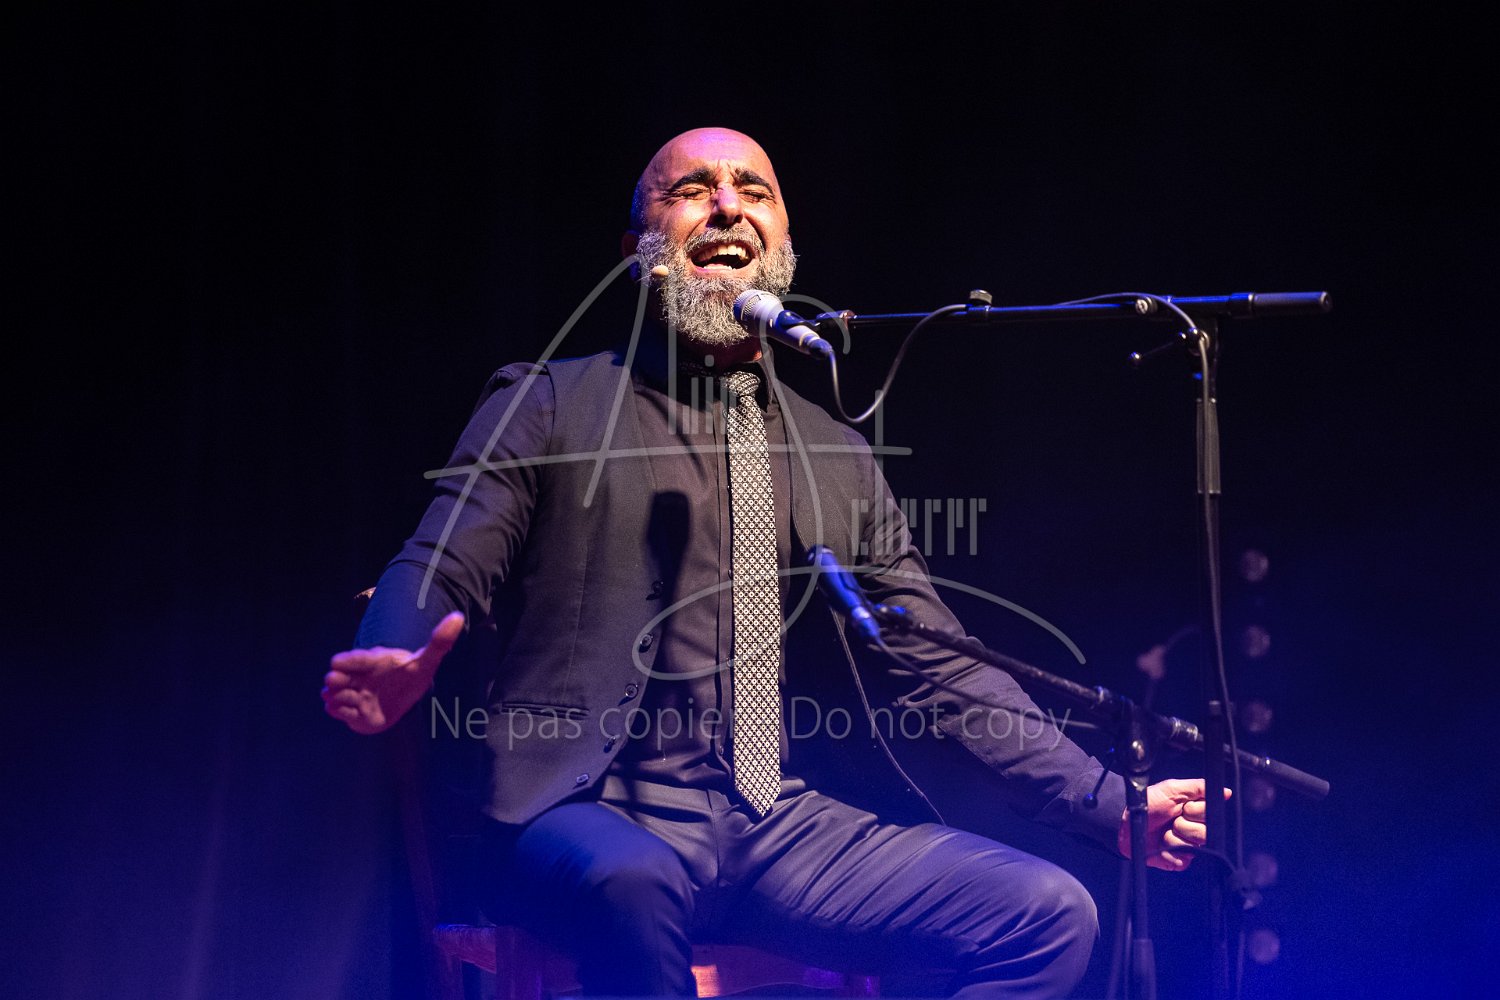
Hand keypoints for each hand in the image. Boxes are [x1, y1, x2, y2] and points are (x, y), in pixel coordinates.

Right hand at [322, 612, 464, 733]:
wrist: (405, 694)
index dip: (346, 661)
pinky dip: (343, 713)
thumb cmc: (412, 672)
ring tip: (354, 699)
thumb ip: (440, 641)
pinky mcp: (352, 712)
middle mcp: (357, 676)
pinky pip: (338, 712)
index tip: (337, 663)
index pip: (352, 658)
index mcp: (372, 661)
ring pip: (335, 696)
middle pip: (335, 677)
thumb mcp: (427, 659)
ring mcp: (353, 693)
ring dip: (339, 699)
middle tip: (334, 682)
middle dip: (334, 680)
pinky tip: (355, 712)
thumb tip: (458, 617)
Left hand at [1117, 777, 1230, 871]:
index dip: (1196, 811)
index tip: (1184, 807)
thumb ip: (1198, 787)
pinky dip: (1168, 852)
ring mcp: (1188, 847)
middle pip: (1205, 833)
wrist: (1126, 822)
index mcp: (1196, 812)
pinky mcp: (1178, 861)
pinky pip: (1182, 860)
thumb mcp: (1172, 789)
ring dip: (1173, 838)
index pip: (1211, 815)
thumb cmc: (1148, 803)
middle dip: (1184, 825)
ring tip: (1164, 831)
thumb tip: (1225, 792)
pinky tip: (1160, 845)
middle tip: (1171, 820)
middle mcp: (1195, 830)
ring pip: (1193, 847)